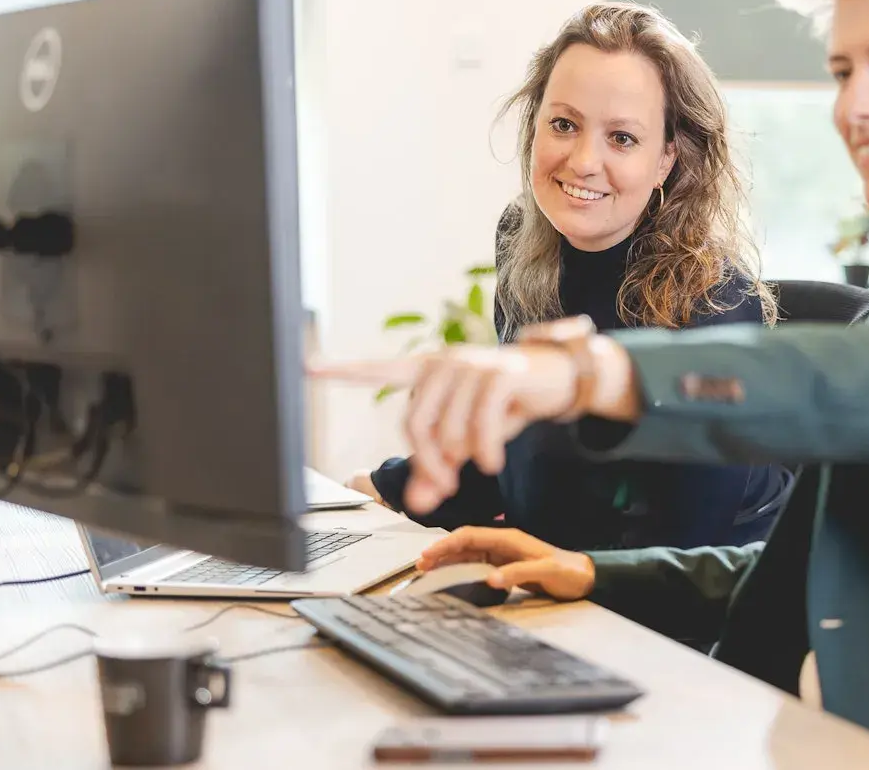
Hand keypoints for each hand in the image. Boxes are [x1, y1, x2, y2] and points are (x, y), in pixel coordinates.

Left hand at [308, 346, 579, 511]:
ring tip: (476, 468)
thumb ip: (438, 467)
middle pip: (415, 422)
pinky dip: (484, 449)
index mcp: (429, 371)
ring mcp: (473, 365)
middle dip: (427, 462)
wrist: (560, 379)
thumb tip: (416, 505)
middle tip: (442, 489)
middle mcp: (445, 363)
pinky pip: (481, 422)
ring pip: (448, 426)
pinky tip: (490, 464)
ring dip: (458, 459)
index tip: (308, 368)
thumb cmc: (506, 405)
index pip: (380, 369)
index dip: (344, 370)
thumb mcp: (468, 439)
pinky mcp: (501, 374)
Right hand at [416, 527, 594, 600]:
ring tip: (427, 571)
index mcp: (509, 539)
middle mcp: (503, 544)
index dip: (447, 543)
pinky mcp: (504, 567)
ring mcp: (502, 555)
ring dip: (447, 561)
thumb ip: (519, 574)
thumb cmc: (569, 573)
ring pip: (467, 554)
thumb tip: (491, 579)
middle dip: (441, 552)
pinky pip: (476, 565)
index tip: (428, 554)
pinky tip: (449, 576)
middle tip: (420, 566)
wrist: (584, 578)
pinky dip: (459, 569)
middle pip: (464, 543)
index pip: (471, 535)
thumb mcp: (547, 572)